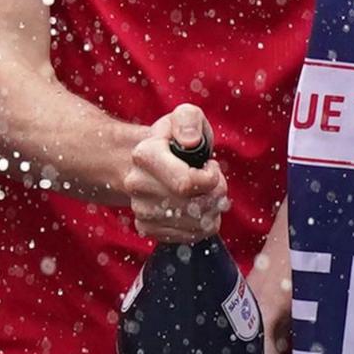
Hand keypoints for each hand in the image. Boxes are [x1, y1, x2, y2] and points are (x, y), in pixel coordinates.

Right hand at [126, 105, 229, 243]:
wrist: (148, 162)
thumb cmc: (173, 139)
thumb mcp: (185, 116)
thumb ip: (189, 120)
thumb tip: (189, 142)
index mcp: (145, 155)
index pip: (185, 183)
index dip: (211, 178)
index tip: (211, 166)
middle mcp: (137, 185)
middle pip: (193, 207)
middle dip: (216, 194)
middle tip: (215, 181)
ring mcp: (140, 209)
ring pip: (194, 224)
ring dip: (212, 210)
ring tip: (206, 193)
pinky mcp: (147, 228)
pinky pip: (188, 237)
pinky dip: (202, 225)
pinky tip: (198, 208)